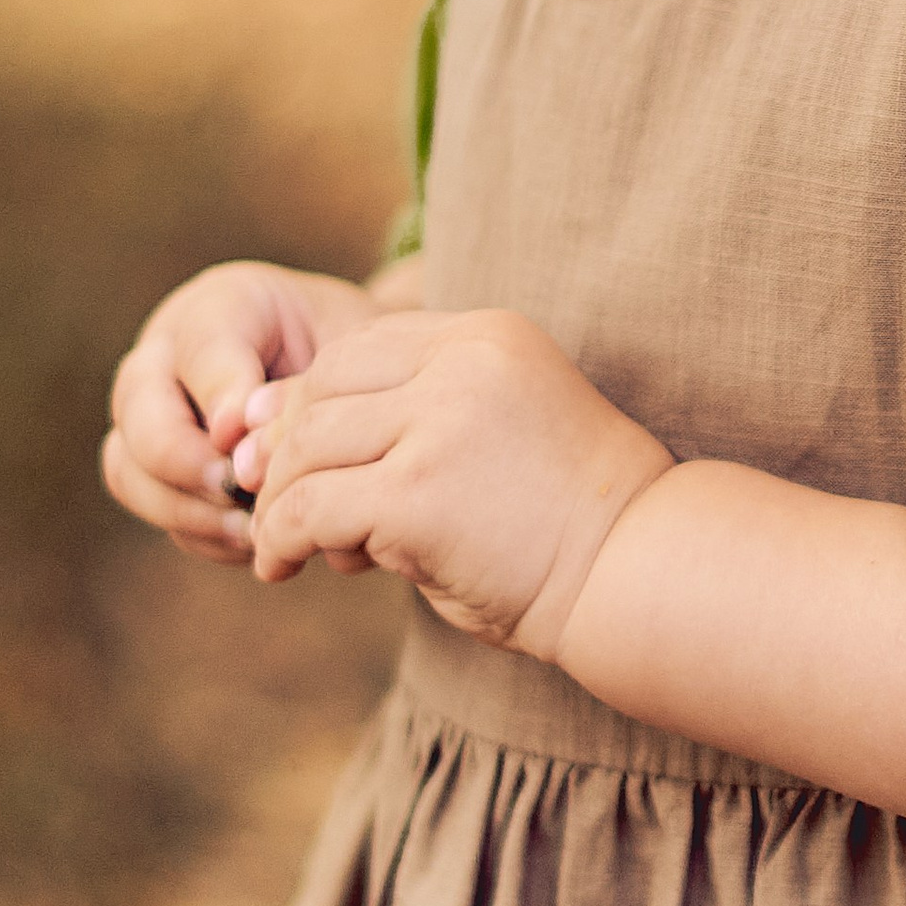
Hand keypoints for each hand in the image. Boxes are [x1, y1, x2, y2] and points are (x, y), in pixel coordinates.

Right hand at [102, 261, 386, 563]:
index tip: (247, 434)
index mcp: (221, 306)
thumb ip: (303, 387)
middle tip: (240, 489)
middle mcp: (167, 357)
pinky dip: (201, 532)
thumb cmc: (359, 360)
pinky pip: (156, 511)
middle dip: (185, 460)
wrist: (360, 387)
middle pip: (137, 410)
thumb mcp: (353, 350)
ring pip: (128, 469)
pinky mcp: (159, 473)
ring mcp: (152, 415)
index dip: (221, 394)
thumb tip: (241, 444)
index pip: (200, 346)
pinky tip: (254, 539)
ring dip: (187, 507)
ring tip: (252, 529)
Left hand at [242, 310, 673, 652]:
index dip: (308, 401)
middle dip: (286, 451)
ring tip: (286, 547)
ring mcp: (438, 424)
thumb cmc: (566, 517)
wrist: (634, 570)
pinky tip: (284, 567)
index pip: (359, 347)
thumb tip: (281, 440)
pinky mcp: (416, 494)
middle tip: (271, 504)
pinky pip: (311, 510)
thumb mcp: (495, 432)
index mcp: (484, 336)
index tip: (284, 454)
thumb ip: (414, 417)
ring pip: (307, 449)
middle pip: (322, 389)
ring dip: (282, 503)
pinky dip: (282, 541)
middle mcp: (460, 364)